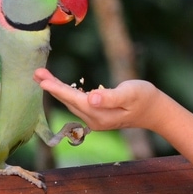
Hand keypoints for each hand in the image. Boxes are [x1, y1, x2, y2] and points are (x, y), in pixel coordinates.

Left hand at [34, 68, 166, 131]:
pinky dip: (66, 93)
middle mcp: (94, 120)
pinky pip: (77, 104)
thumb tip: (91, 98)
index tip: (42, 80)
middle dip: (51, 87)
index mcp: (100, 114)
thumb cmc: (145, 97)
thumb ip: (110, 96)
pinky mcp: (97, 116)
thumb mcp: (130, 93)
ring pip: (71, 103)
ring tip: (42, 77)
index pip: (74, 99)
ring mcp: (95, 120)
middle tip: (36, 73)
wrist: (156, 111)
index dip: (57, 89)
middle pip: (68, 101)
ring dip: (56, 90)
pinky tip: (60, 86)